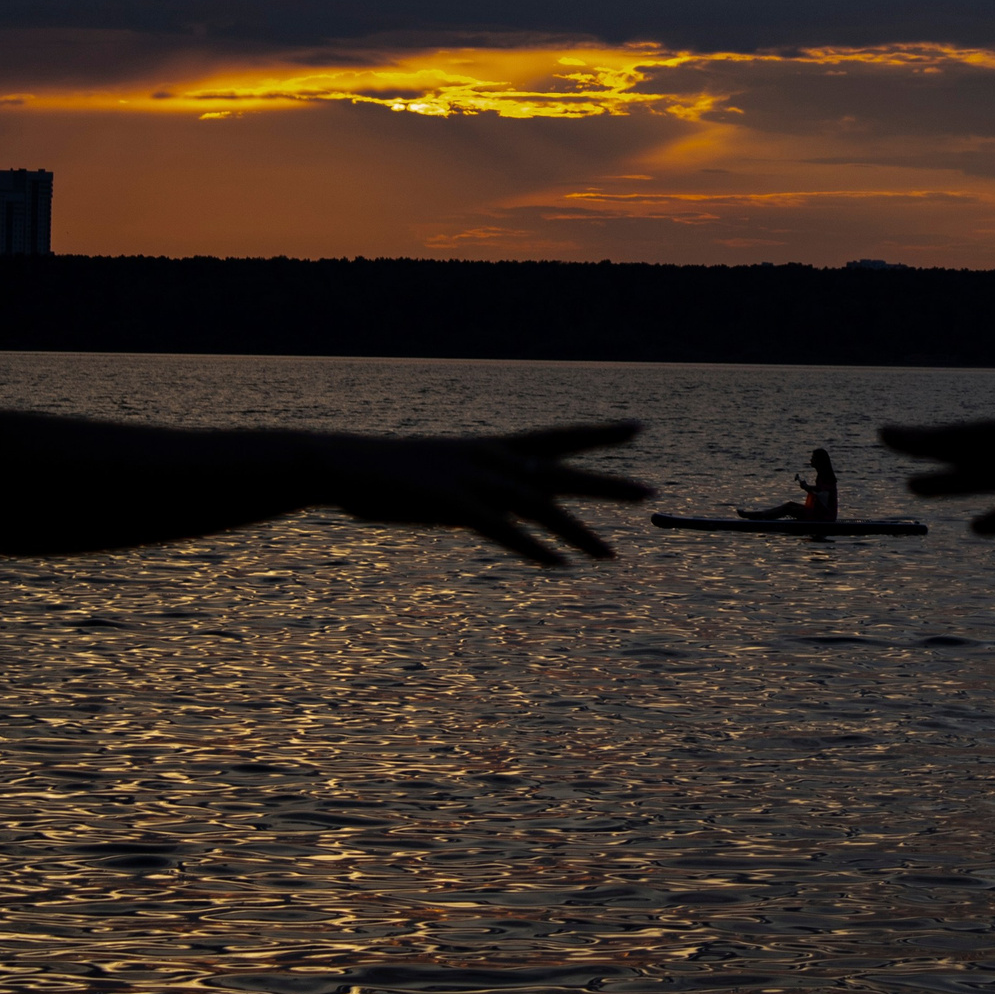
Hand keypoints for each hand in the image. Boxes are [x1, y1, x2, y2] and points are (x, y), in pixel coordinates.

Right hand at [322, 423, 652, 565]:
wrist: (343, 465)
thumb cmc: (393, 475)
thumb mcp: (447, 474)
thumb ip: (483, 488)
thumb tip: (511, 506)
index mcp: (492, 447)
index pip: (557, 436)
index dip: (598, 434)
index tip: (638, 428)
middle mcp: (491, 458)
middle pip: (560, 472)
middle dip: (606, 485)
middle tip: (651, 494)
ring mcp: (473, 480)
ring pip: (537, 507)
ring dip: (576, 535)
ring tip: (610, 557)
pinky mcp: (451, 505)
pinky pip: (500, 530)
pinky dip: (530, 549)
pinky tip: (557, 566)